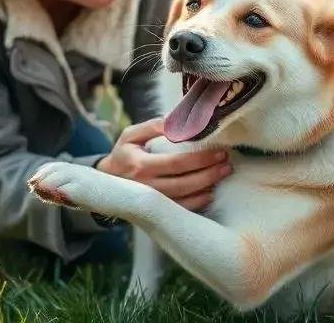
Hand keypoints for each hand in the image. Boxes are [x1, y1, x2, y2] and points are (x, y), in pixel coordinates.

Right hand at [96, 118, 230, 210]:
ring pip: (184, 199)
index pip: (176, 163)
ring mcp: (151, 202)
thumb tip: (174, 121)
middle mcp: (146, 187)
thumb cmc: (122, 155)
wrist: (106, 184)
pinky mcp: (155, 211)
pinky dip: (197, 203)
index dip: (200, 159)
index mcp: (140, 165)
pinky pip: (180, 210)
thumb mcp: (130, 135)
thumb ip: (151, 126)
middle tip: (227, 164)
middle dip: (209, 173)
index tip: (218, 152)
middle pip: (184, 183)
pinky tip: (210, 193)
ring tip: (223, 174)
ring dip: (207, 188)